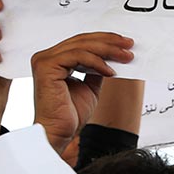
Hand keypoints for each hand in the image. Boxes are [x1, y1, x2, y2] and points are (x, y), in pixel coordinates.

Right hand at [31, 32, 133, 153]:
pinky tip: (109, 71)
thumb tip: (112, 57)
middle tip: (129, 45)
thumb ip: (97, 69)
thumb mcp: (90, 87)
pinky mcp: (46, 66)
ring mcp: (45, 60)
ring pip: (81, 46)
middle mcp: (47, 57)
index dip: (105, 40)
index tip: (125, 44)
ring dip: (108, 50)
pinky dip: (97, 62)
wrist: (59, 133)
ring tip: (125, 57)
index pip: (82, 42)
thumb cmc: (69, 115)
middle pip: (83, 40)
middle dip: (110, 42)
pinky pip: (77, 56)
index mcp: (55, 59)